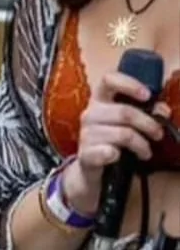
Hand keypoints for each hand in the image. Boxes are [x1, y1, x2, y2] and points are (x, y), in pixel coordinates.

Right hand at [61, 69, 170, 214]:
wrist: (91, 169)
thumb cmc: (112, 141)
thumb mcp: (128, 124)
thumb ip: (146, 113)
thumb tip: (162, 109)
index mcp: (99, 101)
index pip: (108, 80)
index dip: (128, 84)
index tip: (147, 95)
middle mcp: (90, 114)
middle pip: (124, 112)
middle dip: (148, 124)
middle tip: (158, 134)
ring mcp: (86, 134)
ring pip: (123, 134)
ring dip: (141, 145)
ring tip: (146, 152)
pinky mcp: (86, 154)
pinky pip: (108, 152)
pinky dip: (118, 155)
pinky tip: (120, 157)